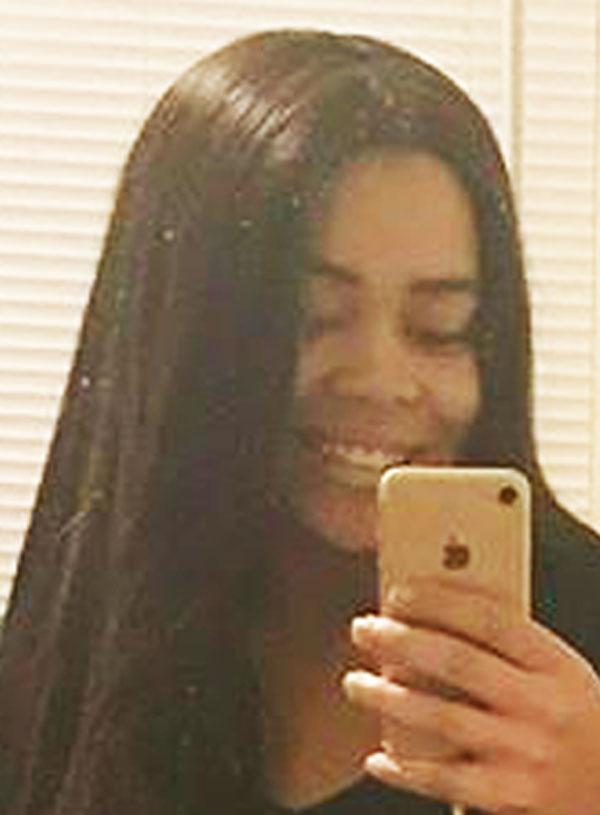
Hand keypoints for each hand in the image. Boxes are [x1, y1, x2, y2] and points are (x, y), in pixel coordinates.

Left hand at [342, 577, 599, 813]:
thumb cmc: (576, 723)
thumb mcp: (560, 675)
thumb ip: (509, 647)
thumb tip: (431, 616)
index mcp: (557, 665)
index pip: (490, 619)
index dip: (438, 601)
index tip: (397, 593)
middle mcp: (543, 706)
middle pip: (457, 661)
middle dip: (400, 641)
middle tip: (363, 629)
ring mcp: (528, 754)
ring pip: (441, 717)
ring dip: (387, 698)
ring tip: (354, 683)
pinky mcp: (513, 798)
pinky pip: (446, 780)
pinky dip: (406, 770)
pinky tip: (377, 758)